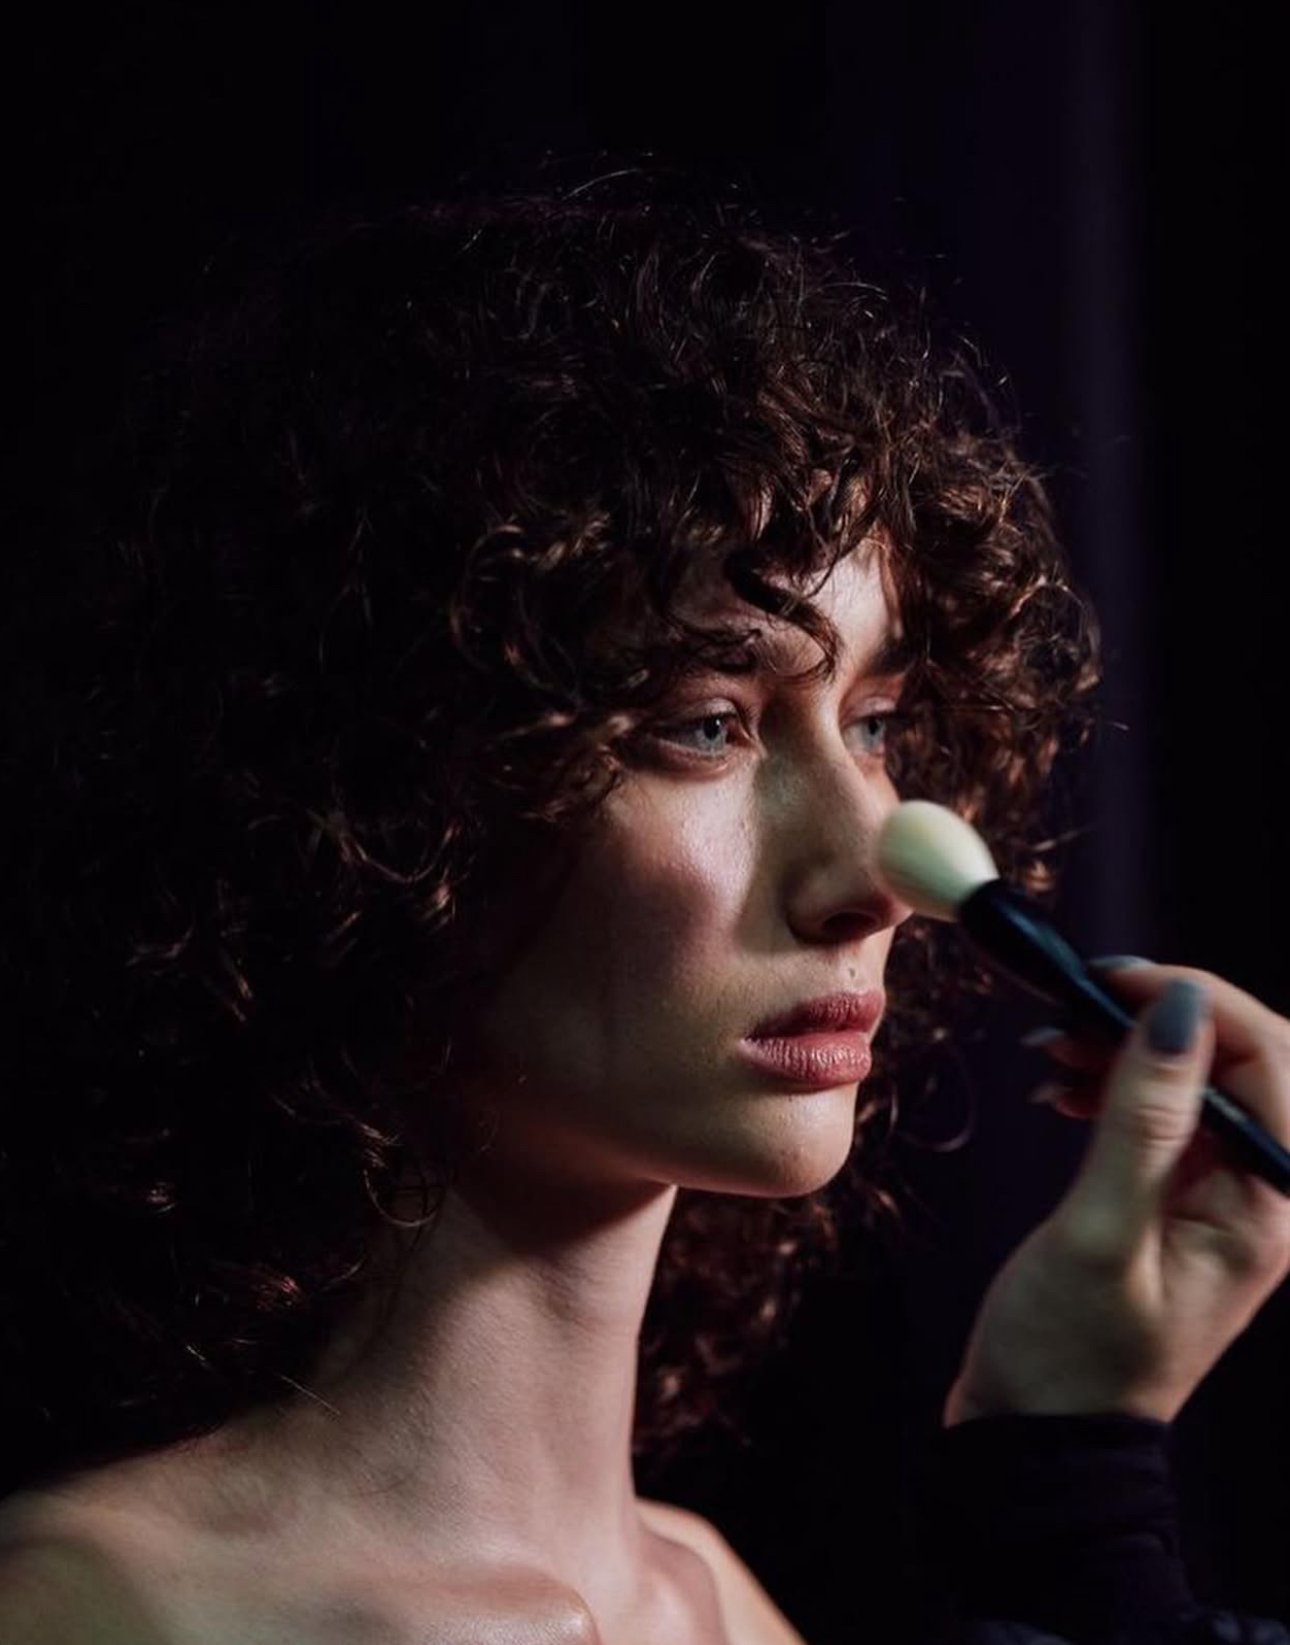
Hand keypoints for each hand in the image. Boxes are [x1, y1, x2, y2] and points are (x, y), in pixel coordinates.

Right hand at [943, 962, 1289, 1425]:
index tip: (1112, 978)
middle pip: (1238, 1059)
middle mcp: (1255, 1194)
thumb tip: (1174, 1011)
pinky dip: (1111, 1080)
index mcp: (1265, 1207)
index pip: (1268, 1059)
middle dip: (1158, 1016)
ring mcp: (1215, 1194)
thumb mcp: (1102, 1233)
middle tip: (1075, 1004)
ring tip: (1052, 1047)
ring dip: (1126, 1045)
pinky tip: (1061, 1084)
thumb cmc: (1068, 1357)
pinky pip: (1159, 1109)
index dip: (1195, 1000)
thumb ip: (1142, 1118)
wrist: (1036, 1434)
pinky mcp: (1172, 1196)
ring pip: (1192, 1076)